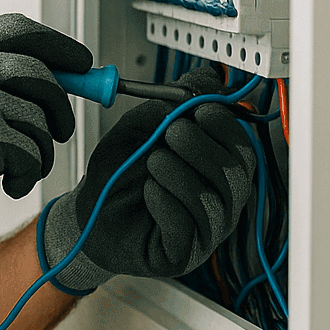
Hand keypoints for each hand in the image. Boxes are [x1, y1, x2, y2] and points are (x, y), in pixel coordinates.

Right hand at [0, 13, 91, 284]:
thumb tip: (64, 77)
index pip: (19, 29)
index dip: (57, 44)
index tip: (81, 63)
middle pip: (42, 75)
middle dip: (60, 108)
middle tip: (59, 134)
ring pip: (41, 122)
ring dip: (38, 153)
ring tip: (9, 169)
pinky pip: (32, 154)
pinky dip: (26, 176)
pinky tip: (1, 183)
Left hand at [40, 65, 256, 293]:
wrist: (87, 212)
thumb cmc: (120, 172)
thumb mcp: (142, 127)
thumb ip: (174, 102)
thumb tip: (208, 76)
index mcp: (215, 168)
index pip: (241, 147)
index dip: (225, 125)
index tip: (199, 109)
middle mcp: (219, 200)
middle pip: (235, 173)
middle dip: (201, 145)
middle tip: (170, 132)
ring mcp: (204, 230)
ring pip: (213, 200)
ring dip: (180, 172)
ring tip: (153, 161)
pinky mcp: (182, 253)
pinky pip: (187, 226)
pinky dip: (166, 201)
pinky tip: (149, 191)